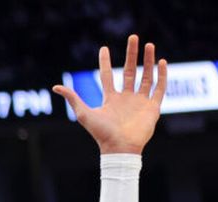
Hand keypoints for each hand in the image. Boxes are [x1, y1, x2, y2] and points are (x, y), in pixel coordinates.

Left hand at [54, 35, 167, 154]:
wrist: (119, 147)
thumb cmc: (101, 133)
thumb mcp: (83, 113)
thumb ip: (73, 98)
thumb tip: (55, 87)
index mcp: (110, 99)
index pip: (107, 75)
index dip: (105, 62)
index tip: (104, 48)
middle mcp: (125, 98)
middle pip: (129, 71)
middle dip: (132, 54)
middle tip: (134, 37)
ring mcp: (139, 102)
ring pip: (146, 76)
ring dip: (148, 61)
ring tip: (149, 45)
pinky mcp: (152, 107)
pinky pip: (159, 88)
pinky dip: (162, 75)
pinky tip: (162, 62)